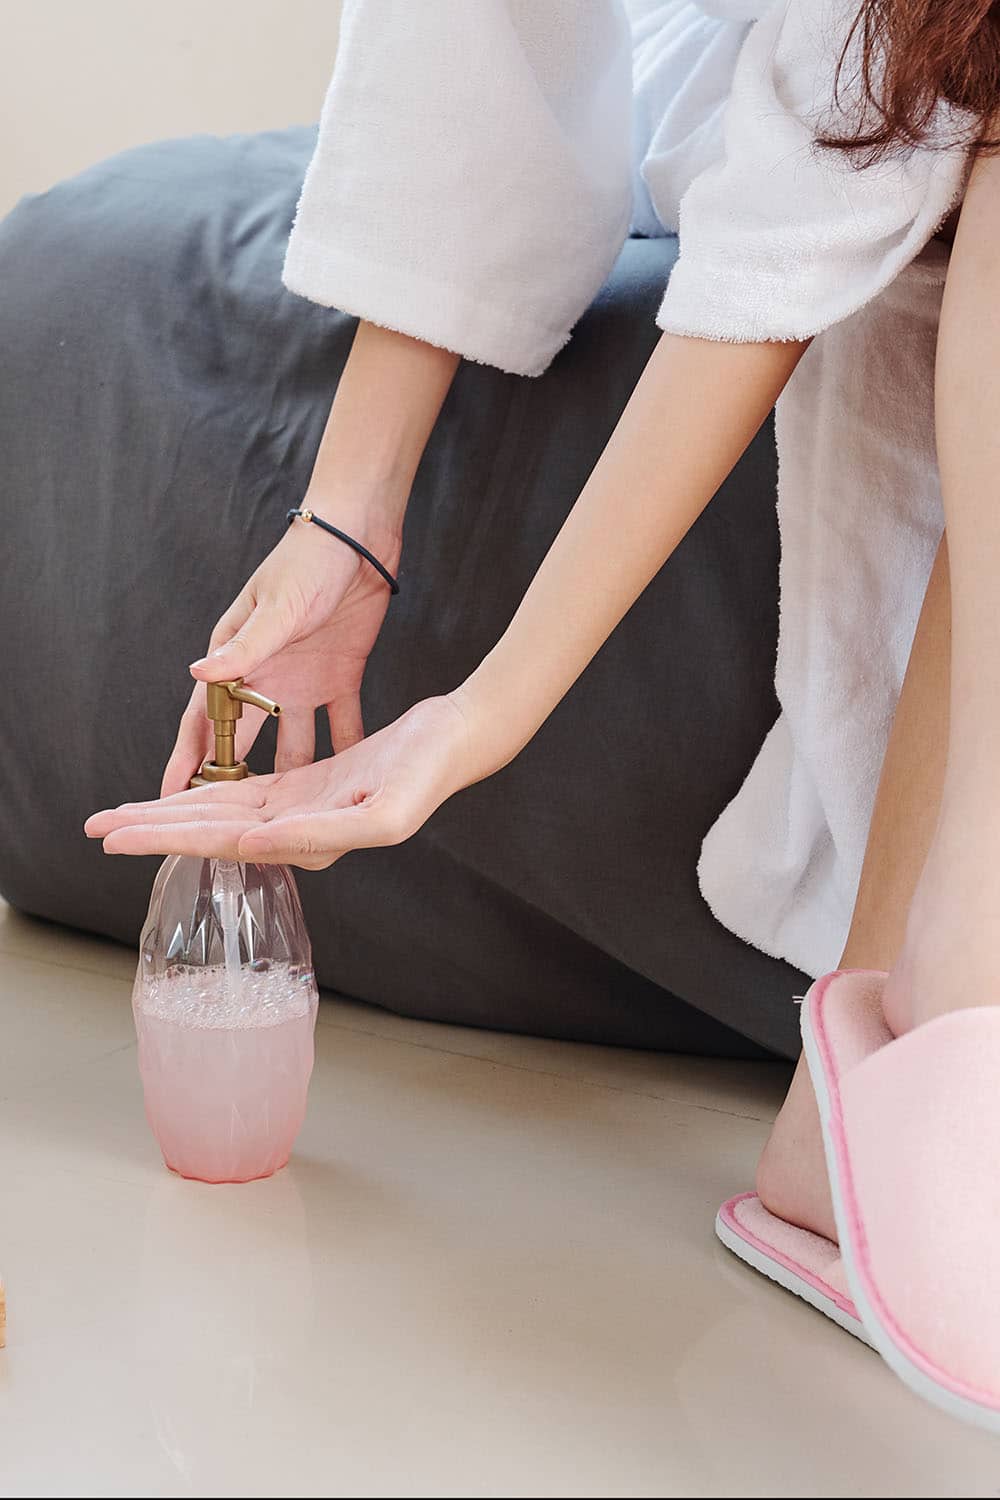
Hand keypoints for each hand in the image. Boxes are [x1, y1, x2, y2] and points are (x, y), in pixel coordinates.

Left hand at [89, 696, 479, 869]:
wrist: (458, 740)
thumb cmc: (428, 772)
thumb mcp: (381, 810)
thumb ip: (315, 832)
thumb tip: (248, 845)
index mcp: (310, 838)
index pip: (222, 841)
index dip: (165, 837)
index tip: (117, 837)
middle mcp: (298, 830)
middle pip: (209, 830)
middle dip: (151, 829)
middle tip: (95, 827)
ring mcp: (302, 808)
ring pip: (221, 811)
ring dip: (171, 812)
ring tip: (124, 815)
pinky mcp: (310, 786)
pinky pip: (248, 793)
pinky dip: (211, 795)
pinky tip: (184, 797)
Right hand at [161, 507, 400, 795]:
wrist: (358, 535)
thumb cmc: (306, 561)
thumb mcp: (276, 607)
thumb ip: (244, 647)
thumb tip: (197, 674)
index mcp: (237, 657)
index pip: (203, 718)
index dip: (187, 760)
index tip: (166, 802)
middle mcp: (266, 676)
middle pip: (241, 740)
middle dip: (230, 784)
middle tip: (221, 829)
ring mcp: (302, 679)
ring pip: (292, 742)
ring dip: (291, 777)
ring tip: (288, 821)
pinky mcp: (341, 675)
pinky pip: (342, 723)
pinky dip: (345, 749)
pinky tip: (349, 783)